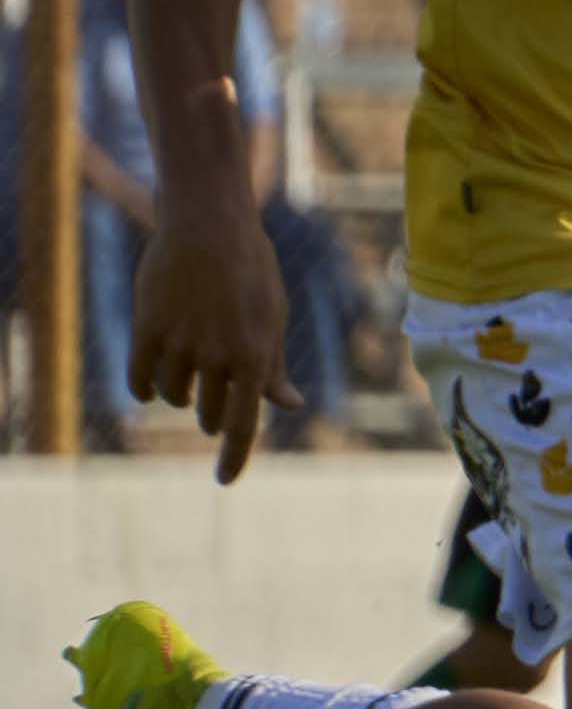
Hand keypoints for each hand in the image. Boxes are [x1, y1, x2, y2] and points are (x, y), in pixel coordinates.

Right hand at [128, 195, 299, 482]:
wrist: (209, 227)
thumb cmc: (252, 273)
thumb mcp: (274, 318)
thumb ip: (274, 366)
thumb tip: (291, 406)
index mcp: (255, 358)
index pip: (242, 425)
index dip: (234, 457)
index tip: (225, 481)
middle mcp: (217, 357)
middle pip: (207, 414)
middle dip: (212, 413)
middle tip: (216, 386)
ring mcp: (179, 345)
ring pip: (175, 398)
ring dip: (182, 394)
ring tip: (192, 363)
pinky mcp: (147, 331)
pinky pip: (142, 381)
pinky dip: (148, 388)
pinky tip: (154, 382)